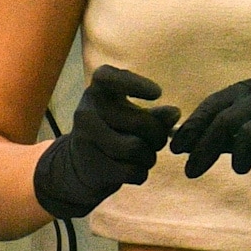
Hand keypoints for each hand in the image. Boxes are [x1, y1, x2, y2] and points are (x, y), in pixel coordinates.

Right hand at [29, 64, 178, 223]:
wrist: (77, 165)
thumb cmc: (113, 131)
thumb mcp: (131, 115)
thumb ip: (155, 114)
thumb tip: (174, 113)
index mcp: (97, 91)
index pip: (108, 77)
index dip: (134, 83)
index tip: (158, 93)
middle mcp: (86, 112)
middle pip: (139, 122)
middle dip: (158, 134)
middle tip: (156, 139)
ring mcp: (85, 140)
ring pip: (136, 148)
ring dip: (150, 156)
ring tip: (144, 154)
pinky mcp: (91, 167)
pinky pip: (132, 171)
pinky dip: (141, 172)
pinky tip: (134, 169)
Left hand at [170, 74, 250, 192]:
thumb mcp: (246, 139)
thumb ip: (220, 138)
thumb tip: (183, 145)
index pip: (213, 104)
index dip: (193, 126)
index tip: (177, 149)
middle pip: (224, 119)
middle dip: (204, 147)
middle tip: (191, 170)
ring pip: (243, 130)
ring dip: (236, 155)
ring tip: (238, 169)